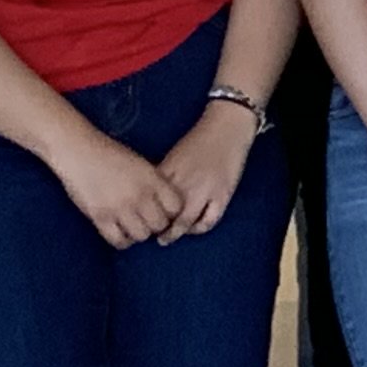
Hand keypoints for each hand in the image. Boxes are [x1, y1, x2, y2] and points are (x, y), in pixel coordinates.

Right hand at [56, 133, 183, 249]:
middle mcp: (139, 194)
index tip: (164, 212)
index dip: (172, 212)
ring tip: (132, 226)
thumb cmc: (109, 154)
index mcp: (152, 179)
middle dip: (156, 225)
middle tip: (147, 221)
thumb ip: (154, 183)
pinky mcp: (100, 217)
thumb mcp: (140, 164)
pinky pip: (119, 241)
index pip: (176, 207)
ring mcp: (120, 207)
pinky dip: (122, 240)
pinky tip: (120, 232)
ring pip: (141, 235)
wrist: (78, 151)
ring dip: (139, 233)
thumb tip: (166, 203)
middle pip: (160, 224)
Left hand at [149, 104, 260, 238]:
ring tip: (168, 238)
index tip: (139, 221)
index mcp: (169, 172)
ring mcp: (205, 191)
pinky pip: (209, 221)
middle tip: (151, 235)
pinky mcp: (223, 195)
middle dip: (157, 229)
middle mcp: (185, 183)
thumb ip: (163, 176)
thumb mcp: (174, 156)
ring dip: (175, 233)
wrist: (227, 129)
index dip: (143, 215)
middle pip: (166, 215)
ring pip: (186, 222)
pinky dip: (200, 228)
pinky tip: (194, 228)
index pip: (150, 201)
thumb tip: (149, 196)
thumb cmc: (198, 140)